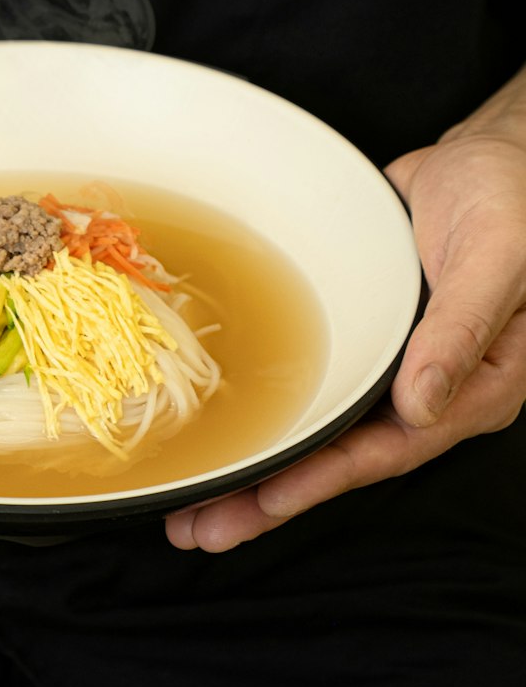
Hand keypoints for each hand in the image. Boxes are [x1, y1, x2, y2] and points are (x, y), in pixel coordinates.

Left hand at [165, 74, 525, 551]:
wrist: (491, 157)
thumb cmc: (511, 200)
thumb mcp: (497, 259)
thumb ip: (460, 330)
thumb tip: (423, 404)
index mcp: (473, 387)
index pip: (391, 449)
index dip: (325, 478)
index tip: (267, 501)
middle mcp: (428, 390)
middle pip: (342, 456)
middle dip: (270, 496)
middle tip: (197, 529)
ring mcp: (390, 366)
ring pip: (318, 428)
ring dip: (259, 463)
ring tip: (192, 503)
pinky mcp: (360, 336)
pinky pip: (312, 381)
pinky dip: (269, 408)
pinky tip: (223, 425)